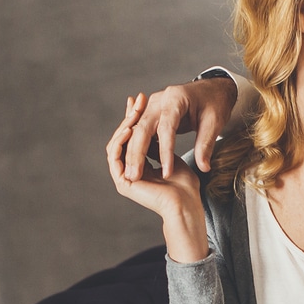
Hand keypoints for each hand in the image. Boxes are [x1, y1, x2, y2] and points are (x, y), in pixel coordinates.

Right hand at [108, 94, 208, 260]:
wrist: (188, 204)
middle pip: (124, 138)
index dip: (135, 118)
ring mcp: (125, 175)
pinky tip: (129, 128)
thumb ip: (161, 146)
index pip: (135, 137)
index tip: (139, 100)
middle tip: (137, 98)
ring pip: (117, 144)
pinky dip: (120, 141)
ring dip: (124, 125)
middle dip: (130, 116)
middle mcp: (131, 169)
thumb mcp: (173, 157)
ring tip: (134, 109)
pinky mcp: (124, 182)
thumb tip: (153, 130)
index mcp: (142, 163)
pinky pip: (115, 156)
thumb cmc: (187, 185)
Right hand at [122, 75, 236, 179]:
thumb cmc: (213, 103)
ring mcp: (152, 106)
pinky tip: (132, 163)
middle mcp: (159, 100)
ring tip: (130, 174)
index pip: (166, 128)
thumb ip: (206, 144)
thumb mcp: (214, 123)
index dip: (165, 152)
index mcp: (175, 98)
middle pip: (143, 128)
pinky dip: (133, 146)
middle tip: (134, 177)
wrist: (211, 90)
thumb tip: (204, 167)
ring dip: (131, 153)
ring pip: (136, 131)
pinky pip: (138, 130)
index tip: (167, 173)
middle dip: (137, 154)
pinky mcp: (150, 113)